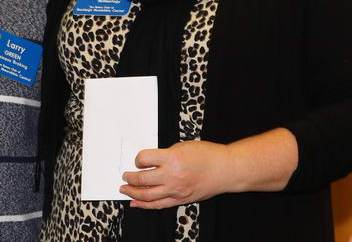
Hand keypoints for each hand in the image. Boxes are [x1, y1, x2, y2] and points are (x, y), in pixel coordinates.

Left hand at [119, 140, 234, 208]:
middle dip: (130, 178)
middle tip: (125, 176)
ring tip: (125, 189)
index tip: (138, 160)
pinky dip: (144, 205)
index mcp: (172, 158)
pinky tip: (136, 203)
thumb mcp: (183, 146)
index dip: (138, 159)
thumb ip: (166, 154)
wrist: (226, 170)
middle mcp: (172, 175)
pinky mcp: (181, 199)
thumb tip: (151, 161)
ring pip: (147, 195)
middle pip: (142, 179)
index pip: (144, 159)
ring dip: (133, 192)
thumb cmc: (208, 155)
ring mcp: (176, 190)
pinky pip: (158, 205)